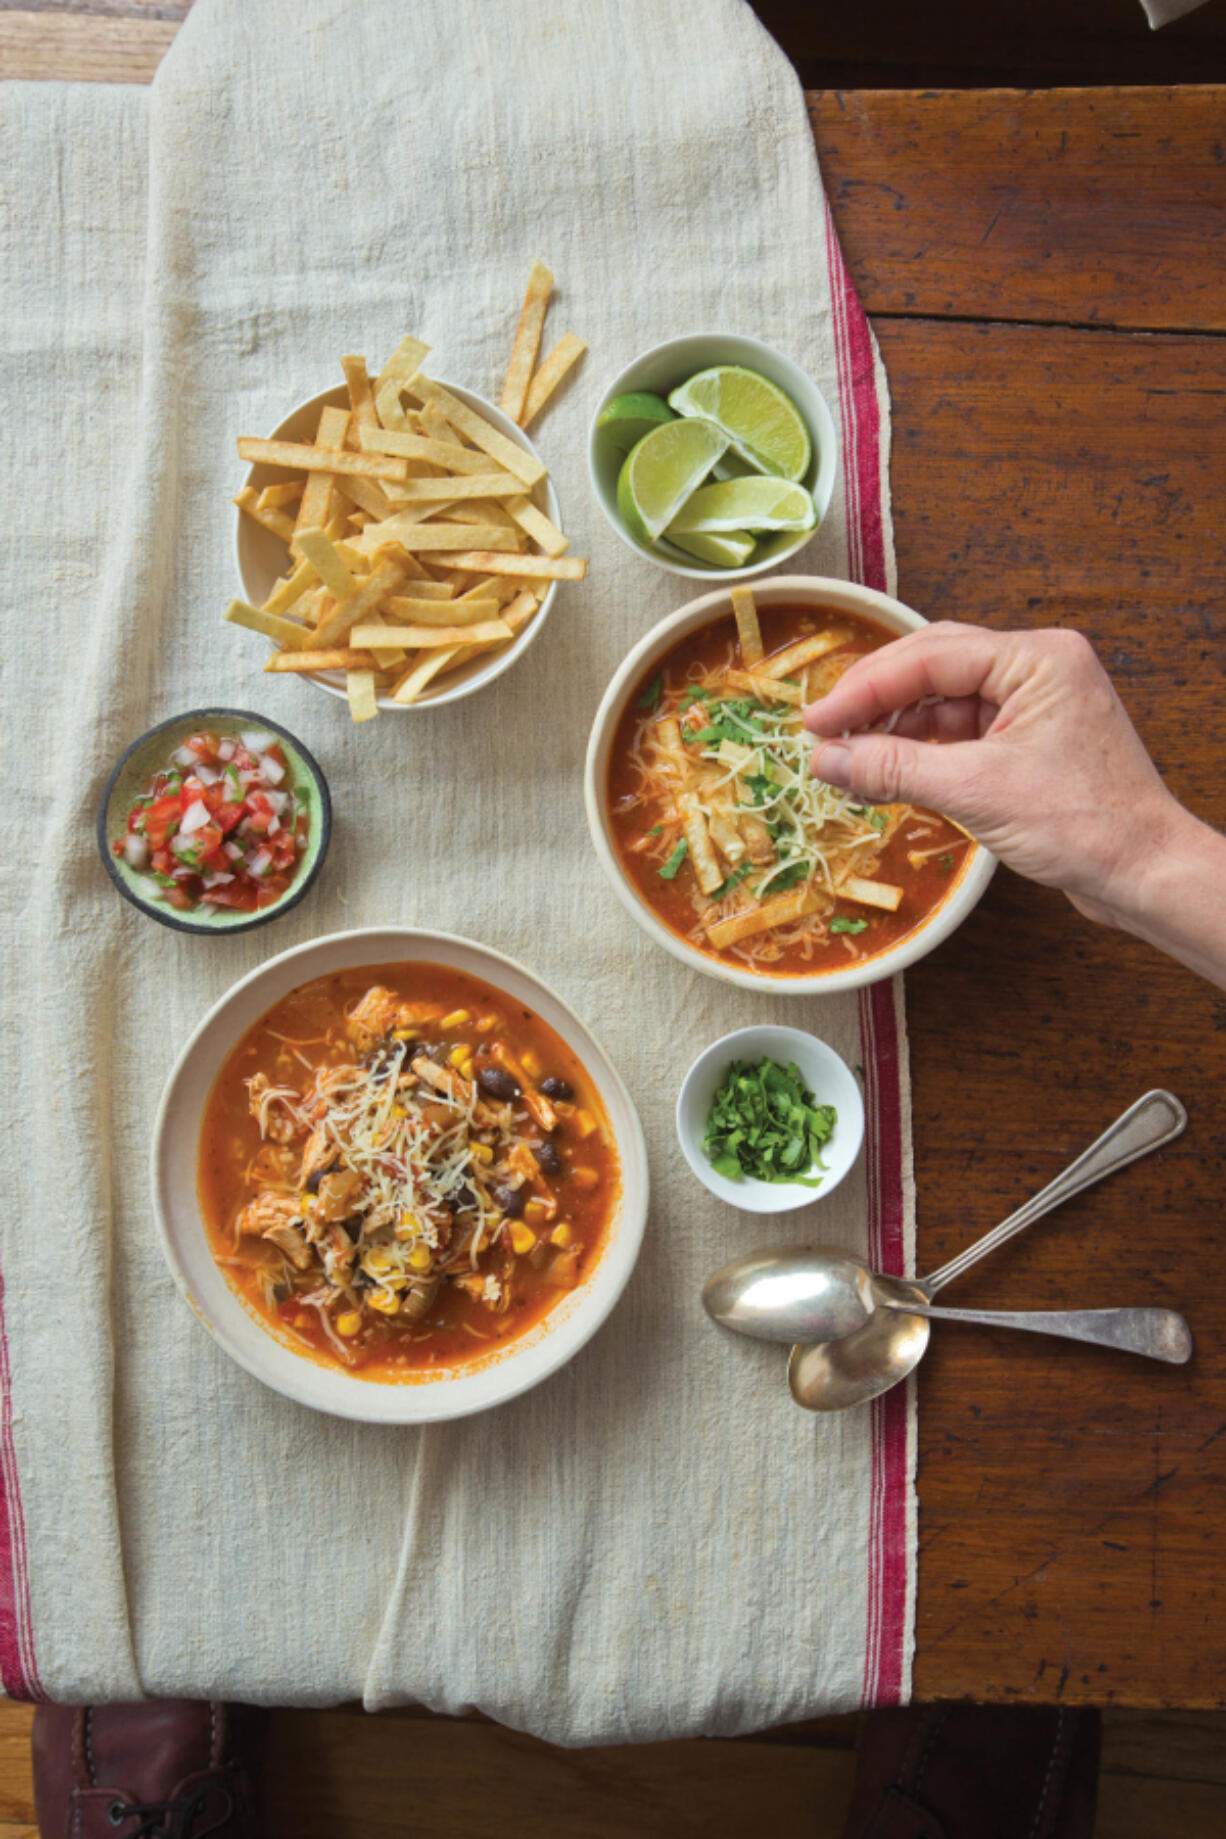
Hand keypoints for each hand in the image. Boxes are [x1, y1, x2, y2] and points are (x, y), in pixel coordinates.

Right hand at [802, 622, 1187, 928]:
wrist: (1143, 873)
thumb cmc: (1086, 825)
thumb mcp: (976, 791)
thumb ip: (895, 768)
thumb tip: (827, 760)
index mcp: (1037, 658)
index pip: (930, 656)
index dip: (865, 687)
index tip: (816, 720)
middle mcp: (1037, 669)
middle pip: (933, 666)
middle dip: (874, 700)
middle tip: (823, 731)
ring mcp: (1034, 704)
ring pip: (942, 700)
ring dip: (893, 728)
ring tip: (847, 760)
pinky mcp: (1028, 741)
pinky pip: (960, 732)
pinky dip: (920, 751)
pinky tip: (885, 772)